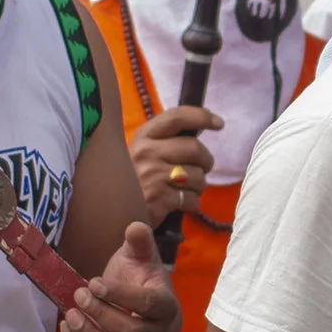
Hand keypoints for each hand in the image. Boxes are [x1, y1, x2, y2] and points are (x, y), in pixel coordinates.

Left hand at [58, 223, 179, 331]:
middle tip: (79, 295)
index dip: (121, 294)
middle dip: (101, 314)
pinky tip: (67, 331)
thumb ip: (139, 242)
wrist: (147, 316)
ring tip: (70, 315)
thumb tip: (134, 226)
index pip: (148, 305)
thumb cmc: (141, 283)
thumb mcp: (140, 259)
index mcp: (166, 307)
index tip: (94, 282)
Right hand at [128, 105, 221, 223]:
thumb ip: (164, 141)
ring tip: (187, 189)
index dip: (201, 116)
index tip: (218, 123)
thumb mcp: (140, 154)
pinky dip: (192, 203)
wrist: (112, 214)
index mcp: (142, 137)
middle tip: (202, 168)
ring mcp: (152, 176)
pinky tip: (179, 204)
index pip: (177, 117)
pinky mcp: (158, 200)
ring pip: (198, 176)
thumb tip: (200, 126)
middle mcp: (146, 153)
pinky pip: (192, 199)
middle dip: (206, 160)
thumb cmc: (133, 182)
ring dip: (200, 185)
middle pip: (195, 148)